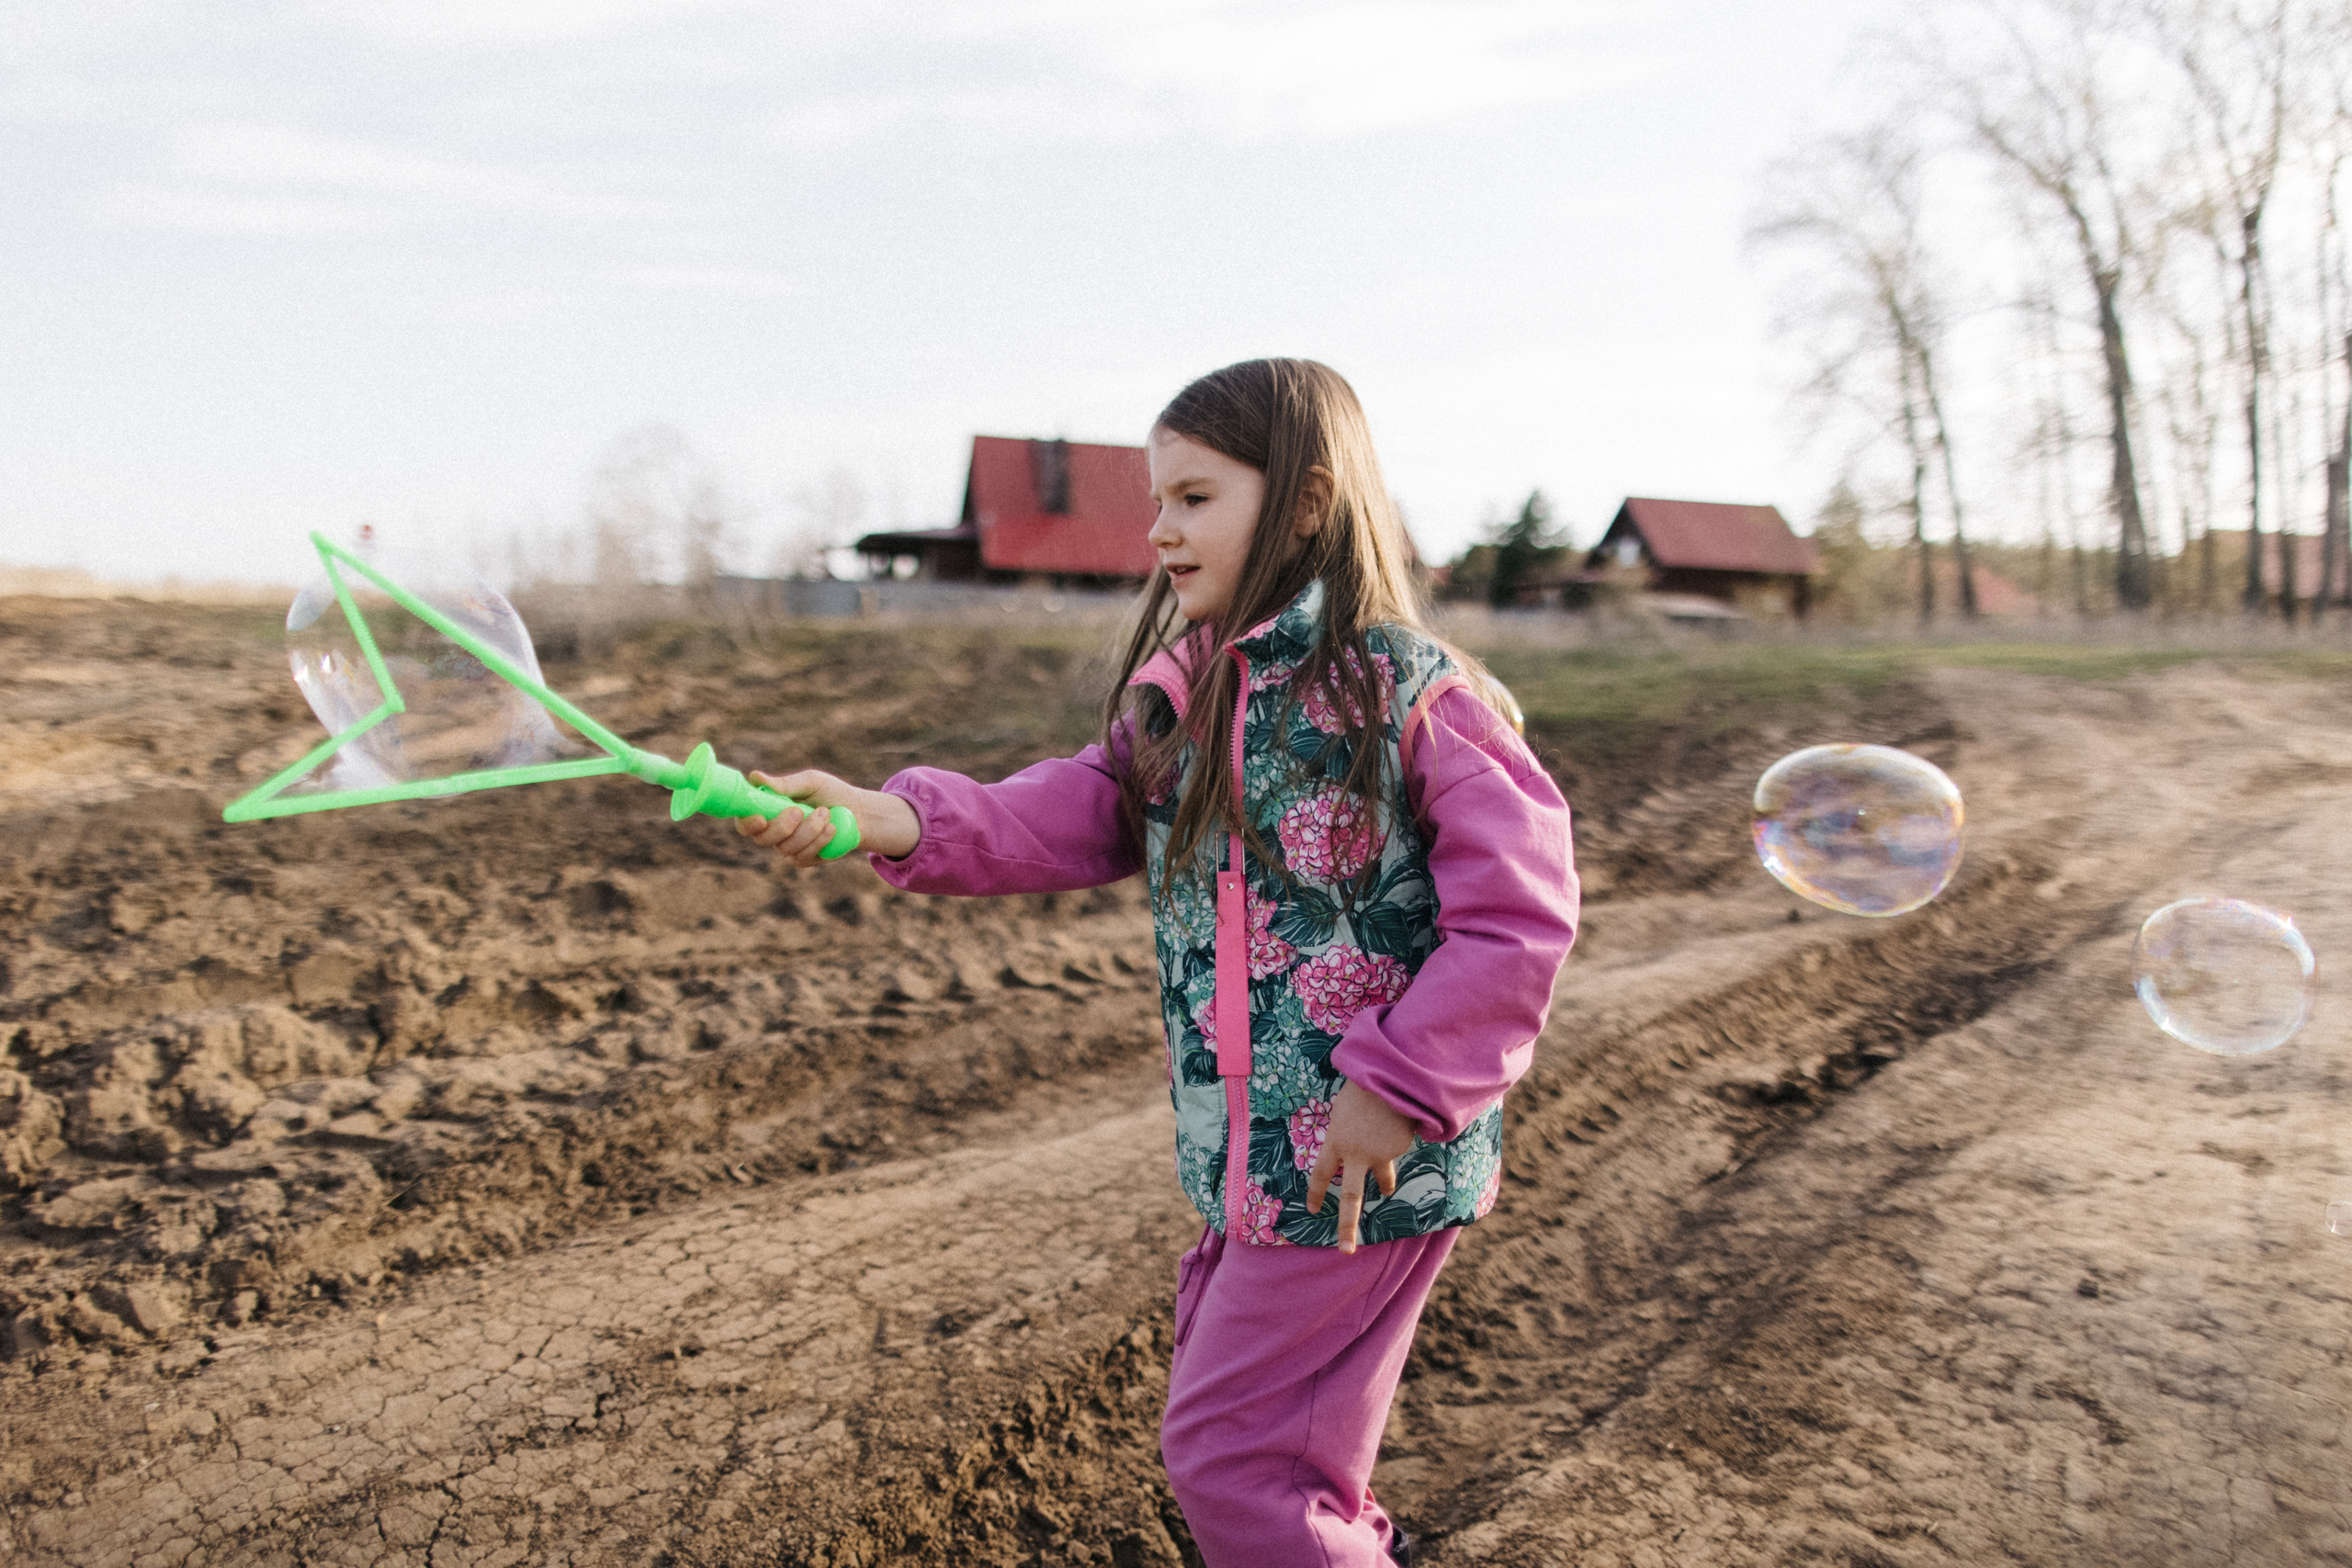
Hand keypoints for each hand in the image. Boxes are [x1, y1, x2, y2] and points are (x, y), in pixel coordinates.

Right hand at [734, 769, 921, 867]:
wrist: (858, 812)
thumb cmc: (830, 792)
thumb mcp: (810, 782)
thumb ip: (784, 784)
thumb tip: (755, 777)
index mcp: (767, 810)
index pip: (745, 822)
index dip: (747, 823)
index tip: (761, 818)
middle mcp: (772, 832)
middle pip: (762, 839)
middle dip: (782, 826)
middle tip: (800, 810)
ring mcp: (787, 848)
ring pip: (787, 847)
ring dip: (809, 829)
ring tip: (826, 812)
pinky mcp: (803, 860)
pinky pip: (804, 856)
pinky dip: (820, 841)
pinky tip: (832, 829)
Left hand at [1306, 1080, 1416, 1254]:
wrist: (1393, 1078)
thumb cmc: (1362, 1089)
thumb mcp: (1343, 1110)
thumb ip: (1345, 1132)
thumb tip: (1350, 1148)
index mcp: (1336, 1142)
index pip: (1320, 1174)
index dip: (1315, 1193)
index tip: (1311, 1209)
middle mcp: (1357, 1155)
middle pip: (1351, 1198)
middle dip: (1348, 1227)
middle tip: (1345, 1251)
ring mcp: (1381, 1154)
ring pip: (1383, 1179)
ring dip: (1386, 1185)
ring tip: (1387, 1191)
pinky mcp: (1400, 1149)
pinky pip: (1395, 1147)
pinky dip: (1396, 1136)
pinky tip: (1397, 1120)